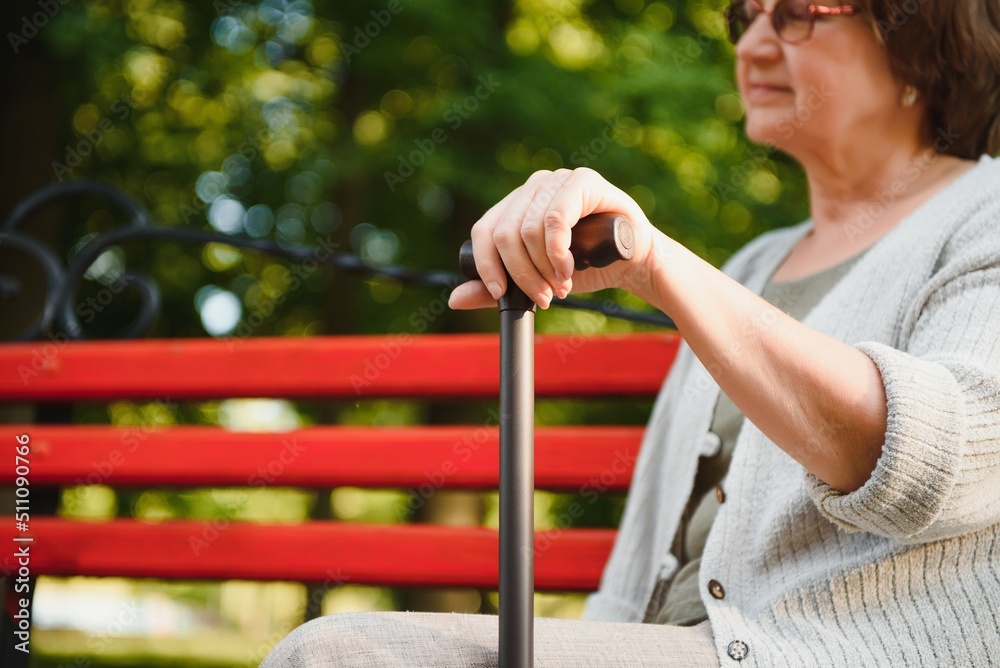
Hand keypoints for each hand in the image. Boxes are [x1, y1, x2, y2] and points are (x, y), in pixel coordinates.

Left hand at [448, 168, 655, 309]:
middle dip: (521, 275)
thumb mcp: (535, 280)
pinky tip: (568, 268)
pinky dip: (557, 252)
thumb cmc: (586, 266)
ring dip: (543, 268)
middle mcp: (532, 187)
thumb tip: (455, 299)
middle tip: (543, 297)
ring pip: (528, 230)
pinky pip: (554, 219)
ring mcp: (557, 180)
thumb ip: (498, 287)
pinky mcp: (582, 181)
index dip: (488, 267)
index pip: (484, 230)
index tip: (502, 294)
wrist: (633, 264)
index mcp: (516, 205)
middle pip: (504, 234)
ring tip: (561, 285)